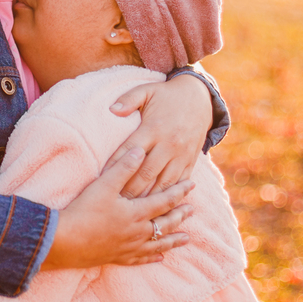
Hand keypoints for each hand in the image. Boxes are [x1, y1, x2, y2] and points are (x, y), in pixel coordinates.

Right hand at [43, 148, 195, 269]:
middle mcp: (138, 232)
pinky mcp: (117, 257)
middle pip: (165, 223)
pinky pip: (141, 259)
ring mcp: (129, 247)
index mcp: (137, 212)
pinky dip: (153, 257)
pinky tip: (160, 257)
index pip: (165, 200)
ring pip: (158, 243)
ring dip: (173, 239)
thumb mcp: (104, 185)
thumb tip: (140, 150)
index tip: (191, 185)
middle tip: (192, 210)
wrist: (65, 242)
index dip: (179, 192)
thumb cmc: (84, 211)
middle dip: (180, 215)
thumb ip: (124, 167)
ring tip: (186, 238)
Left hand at [104, 74, 210, 196]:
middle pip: (145, 173)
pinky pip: (179, 182)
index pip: (130, 151)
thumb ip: (128, 99)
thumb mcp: (147, 90)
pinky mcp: (190, 161)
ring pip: (163, 183)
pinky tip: (157, 207)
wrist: (200, 97)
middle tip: (114, 204)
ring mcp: (181, 154)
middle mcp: (168, 144)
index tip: (102, 180)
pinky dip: (169, 195)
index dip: (115, 166)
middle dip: (129, 190)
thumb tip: (112, 109)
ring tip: (132, 211)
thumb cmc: (167, 95)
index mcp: (153, 128)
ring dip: (148, 198)